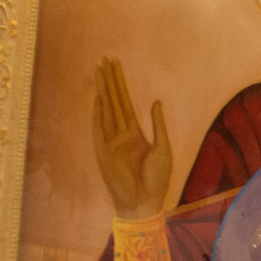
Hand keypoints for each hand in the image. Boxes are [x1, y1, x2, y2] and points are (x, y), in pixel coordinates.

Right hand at [92, 57, 170, 218]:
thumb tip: (154, 102)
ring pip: (106, 109)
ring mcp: (110, 141)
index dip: (120, 85)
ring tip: (100, 71)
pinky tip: (97, 97)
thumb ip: (158, 124)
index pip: (125, 103)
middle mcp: (120, 134)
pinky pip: (99, 128)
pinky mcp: (104, 151)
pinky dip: (98, 112)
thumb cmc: (157, 179)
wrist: (146, 201)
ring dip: (103, 90)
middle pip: (114, 101)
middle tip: (105, 60)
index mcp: (134, 134)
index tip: (116, 67)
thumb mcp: (163, 148)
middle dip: (110, 80)